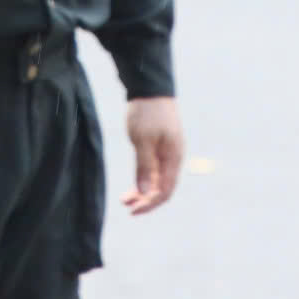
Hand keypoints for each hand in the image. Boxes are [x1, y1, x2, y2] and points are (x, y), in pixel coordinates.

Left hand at [123, 96, 184, 214]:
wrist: (149, 88)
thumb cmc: (146, 113)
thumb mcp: (142, 140)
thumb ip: (144, 167)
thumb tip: (145, 193)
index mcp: (173, 158)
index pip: (165, 190)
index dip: (150, 204)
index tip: (133, 211)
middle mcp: (173, 158)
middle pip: (162, 188)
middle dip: (145, 200)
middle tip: (126, 206)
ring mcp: (167, 152)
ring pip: (157, 180)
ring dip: (143, 191)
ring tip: (125, 199)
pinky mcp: (159, 147)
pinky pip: (154, 170)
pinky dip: (143, 179)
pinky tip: (133, 185)